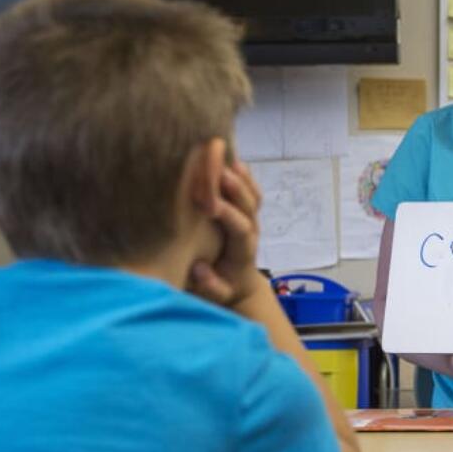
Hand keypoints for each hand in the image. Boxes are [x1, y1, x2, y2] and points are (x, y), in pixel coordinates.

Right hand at [189, 160, 265, 308]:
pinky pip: (249, 189)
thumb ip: (210, 286)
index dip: (228, 216)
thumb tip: (200, 269)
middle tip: (220, 172)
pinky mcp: (246, 212)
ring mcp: (250, 219)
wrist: (239, 285)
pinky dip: (241, 174)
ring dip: (241, 176)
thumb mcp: (216, 294)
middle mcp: (251, 232)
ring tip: (226, 157)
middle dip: (236, 189)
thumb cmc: (222, 288)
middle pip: (250, 206)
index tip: (210, 206)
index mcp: (243, 252)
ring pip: (252, 195)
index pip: (240, 229)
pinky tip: (229, 156)